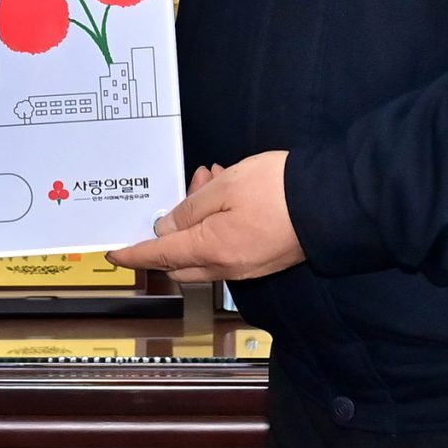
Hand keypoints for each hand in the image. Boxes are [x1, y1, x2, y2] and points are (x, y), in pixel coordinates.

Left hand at [107, 152, 302, 282]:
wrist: (332, 203)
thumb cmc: (275, 189)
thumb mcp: (225, 188)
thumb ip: (191, 209)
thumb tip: (166, 229)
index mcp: (212, 250)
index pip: (160, 256)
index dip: (135, 254)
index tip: (115, 252)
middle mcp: (227, 267)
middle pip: (180, 261)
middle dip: (168, 232)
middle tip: (179, 194)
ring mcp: (247, 267)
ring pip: (204, 251)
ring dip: (196, 221)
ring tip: (208, 180)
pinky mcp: (263, 259)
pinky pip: (225, 247)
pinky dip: (216, 225)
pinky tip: (226, 193)